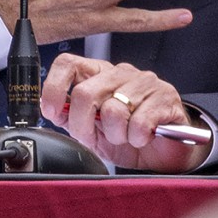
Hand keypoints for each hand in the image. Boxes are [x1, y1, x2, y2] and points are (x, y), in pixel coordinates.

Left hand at [40, 54, 203, 171]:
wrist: (165, 152)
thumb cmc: (129, 137)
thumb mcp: (92, 131)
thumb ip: (70, 117)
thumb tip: (51, 109)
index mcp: (98, 75)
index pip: (68, 64)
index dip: (54, 87)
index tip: (51, 110)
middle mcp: (119, 74)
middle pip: (85, 93)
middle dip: (83, 125)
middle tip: (97, 136)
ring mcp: (144, 82)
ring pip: (113, 111)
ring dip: (116, 135)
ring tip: (126, 137)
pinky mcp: (166, 97)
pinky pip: (139, 123)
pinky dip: (137, 138)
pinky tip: (143, 137)